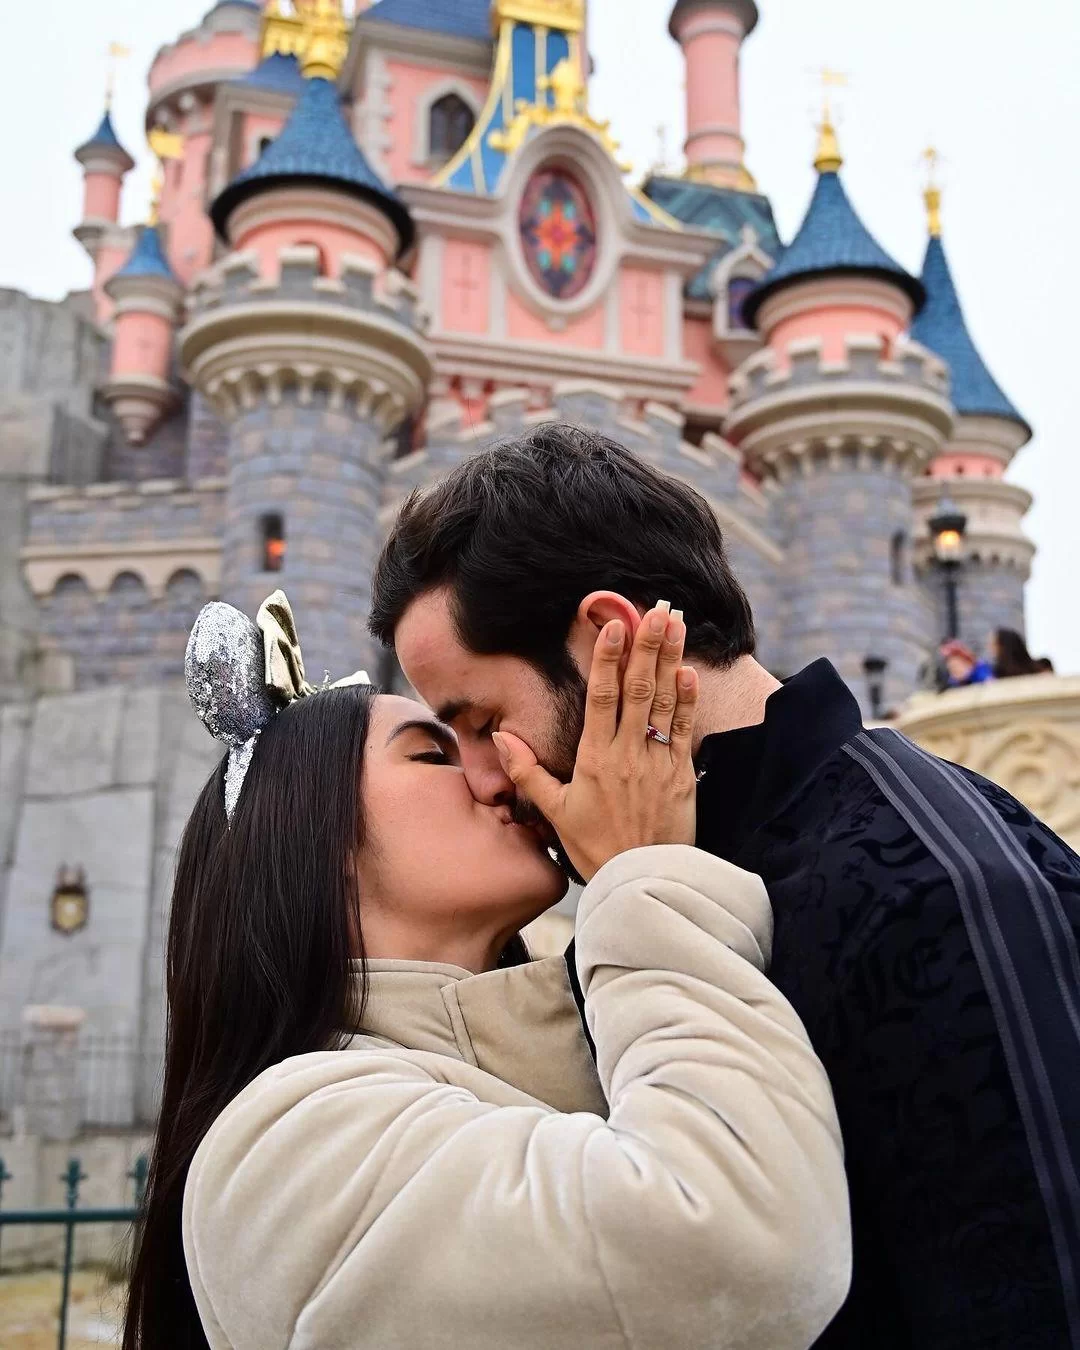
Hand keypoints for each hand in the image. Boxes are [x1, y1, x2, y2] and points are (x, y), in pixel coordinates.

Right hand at [493, 605, 698, 881]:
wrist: (640, 884)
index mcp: (594, 759)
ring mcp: (658, 763)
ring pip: (664, 702)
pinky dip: (687, 700)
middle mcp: (628, 754)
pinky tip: (689, 673)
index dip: (609, 658)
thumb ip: (527, 772)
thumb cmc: (594, 849)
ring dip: (671, 660)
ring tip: (676, 627)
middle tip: (657, 610)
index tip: (615, 625)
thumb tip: (503, 736)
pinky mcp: (682, 776)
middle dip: (648, 646)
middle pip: (638, 689)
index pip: (603, 697)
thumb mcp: (553, 812)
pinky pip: (684, 730)